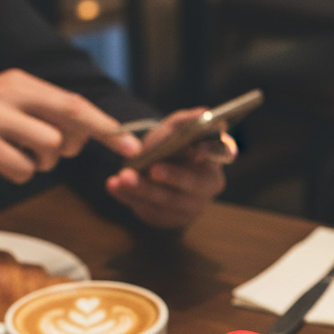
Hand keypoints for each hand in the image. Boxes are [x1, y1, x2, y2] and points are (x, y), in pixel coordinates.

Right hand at [0, 68, 138, 183]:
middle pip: (69, 123)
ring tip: (15, 155)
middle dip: (74, 146)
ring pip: (50, 149)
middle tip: (47, 153)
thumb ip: (44, 116)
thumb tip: (83, 136)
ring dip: (41, 163)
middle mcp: (8, 95)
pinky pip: (23, 169)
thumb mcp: (6, 108)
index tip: (132, 147)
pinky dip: (17, 174)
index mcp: (18, 82)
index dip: (107, 127)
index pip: (75, 104)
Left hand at [105, 108, 228, 228]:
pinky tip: (115, 187)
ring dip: (142, 191)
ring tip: (121, 178)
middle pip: (191, 187)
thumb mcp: (174, 130)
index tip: (197, 152)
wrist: (152, 167)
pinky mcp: (169, 220)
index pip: (218, 159)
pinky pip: (150, 213)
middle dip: (171, 178)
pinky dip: (130, 200)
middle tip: (152, 169)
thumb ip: (186, 121)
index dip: (208, 155)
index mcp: (214, 163)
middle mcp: (207, 191)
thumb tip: (203, 112)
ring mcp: (189, 210)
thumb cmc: (168, 146)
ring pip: (166, 204)